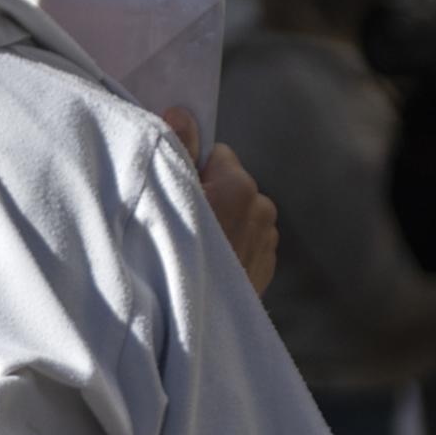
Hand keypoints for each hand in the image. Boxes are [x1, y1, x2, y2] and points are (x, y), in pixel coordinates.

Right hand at [166, 108, 279, 297]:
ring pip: (238, 214)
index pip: (218, 154)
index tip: (179, 192)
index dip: (195, 169)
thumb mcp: (167, 196)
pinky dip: (230, 248)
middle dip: (210, 197)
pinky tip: (209, 266)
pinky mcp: (266, 267)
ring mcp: (268, 241)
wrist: (195, 322)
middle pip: (230, 184)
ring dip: (220, 224)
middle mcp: (263, 209)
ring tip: (195, 248)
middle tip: (182, 224)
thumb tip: (183, 112)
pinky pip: (245, 242)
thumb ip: (178, 150)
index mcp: (240, 186)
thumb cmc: (175, 254)